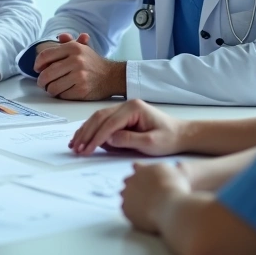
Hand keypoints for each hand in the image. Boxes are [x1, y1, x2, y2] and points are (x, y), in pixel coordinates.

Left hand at [35, 33, 124, 99]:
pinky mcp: (82, 90)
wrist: (112, 76)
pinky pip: (62, 95)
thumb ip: (68, 42)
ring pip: (52, 87)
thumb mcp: (82, 48)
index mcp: (73, 48)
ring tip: (53, 88)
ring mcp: (79, 76)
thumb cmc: (92, 63)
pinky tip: (65, 91)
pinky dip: (60, 95)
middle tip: (42, 83)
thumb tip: (60, 36)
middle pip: (46, 74)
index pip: (45, 55)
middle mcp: (76, 60)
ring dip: (50, 89)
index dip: (37, 64)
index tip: (37, 69)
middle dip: (41, 81)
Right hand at [69, 99, 187, 155]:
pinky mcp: (121, 117)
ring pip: (97, 118)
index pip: (110, 123)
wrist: (181, 134)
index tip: (87, 149)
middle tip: (76, 148)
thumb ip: (129, 140)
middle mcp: (126, 105)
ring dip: (85, 131)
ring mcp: (123, 110)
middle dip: (86, 133)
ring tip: (74, 145)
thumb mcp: (152, 143)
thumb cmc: (169, 138)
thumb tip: (109, 140)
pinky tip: (83, 138)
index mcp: (134, 108)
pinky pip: (102, 122)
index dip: (96, 137)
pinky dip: (91, 131)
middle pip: (99, 117)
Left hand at [121, 162, 189, 233]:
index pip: (137, 166)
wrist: (170, 207)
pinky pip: (126, 208)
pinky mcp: (126, 208)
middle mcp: (132, 180)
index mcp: (143, 170)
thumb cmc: (176, 189)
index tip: (145, 178)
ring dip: (132, 198)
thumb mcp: (176, 173)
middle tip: (145, 193)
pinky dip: (132, 211)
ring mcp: (127, 194)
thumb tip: (172, 166)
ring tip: (144, 205)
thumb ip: (167, 169)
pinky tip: (141, 215)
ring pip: (125, 194)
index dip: (140, 171)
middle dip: (134, 185)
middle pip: (128, 180)